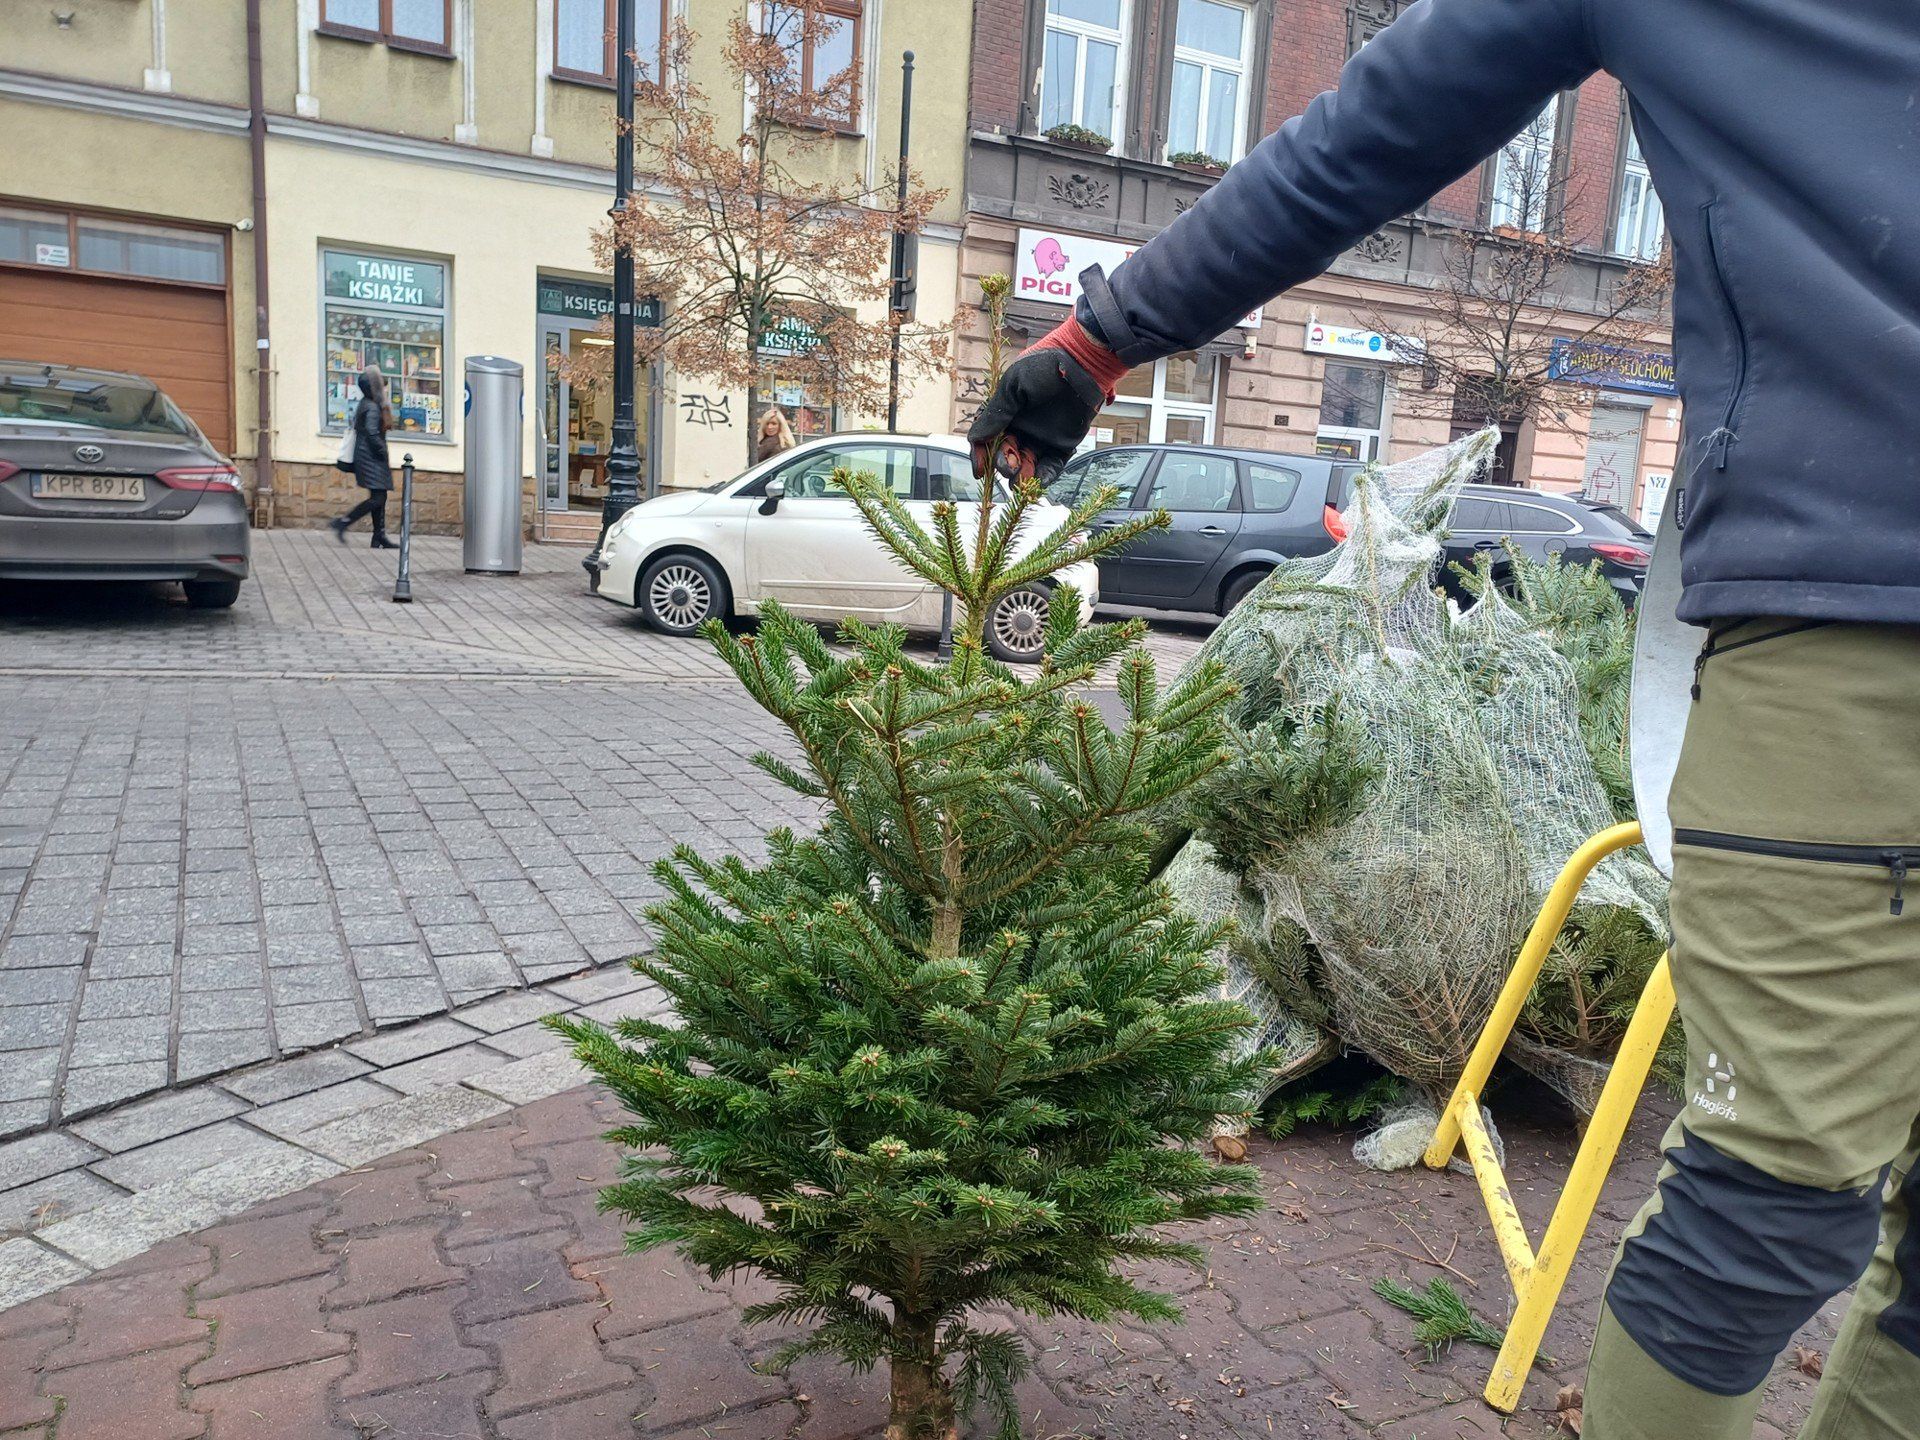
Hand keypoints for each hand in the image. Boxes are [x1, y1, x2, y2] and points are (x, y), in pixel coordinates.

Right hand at [968, 317, 1129, 481]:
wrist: (1081, 363)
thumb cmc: (1044, 367)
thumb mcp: (1012, 386)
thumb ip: (995, 414)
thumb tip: (975, 439)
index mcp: (1006, 415)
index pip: (988, 441)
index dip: (982, 456)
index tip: (981, 471)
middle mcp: (1022, 429)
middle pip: (1007, 456)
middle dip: (1004, 464)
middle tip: (1008, 465)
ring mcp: (1042, 438)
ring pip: (1028, 466)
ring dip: (1023, 476)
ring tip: (1023, 478)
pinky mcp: (1064, 445)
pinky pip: (1052, 466)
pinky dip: (1045, 476)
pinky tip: (1039, 482)